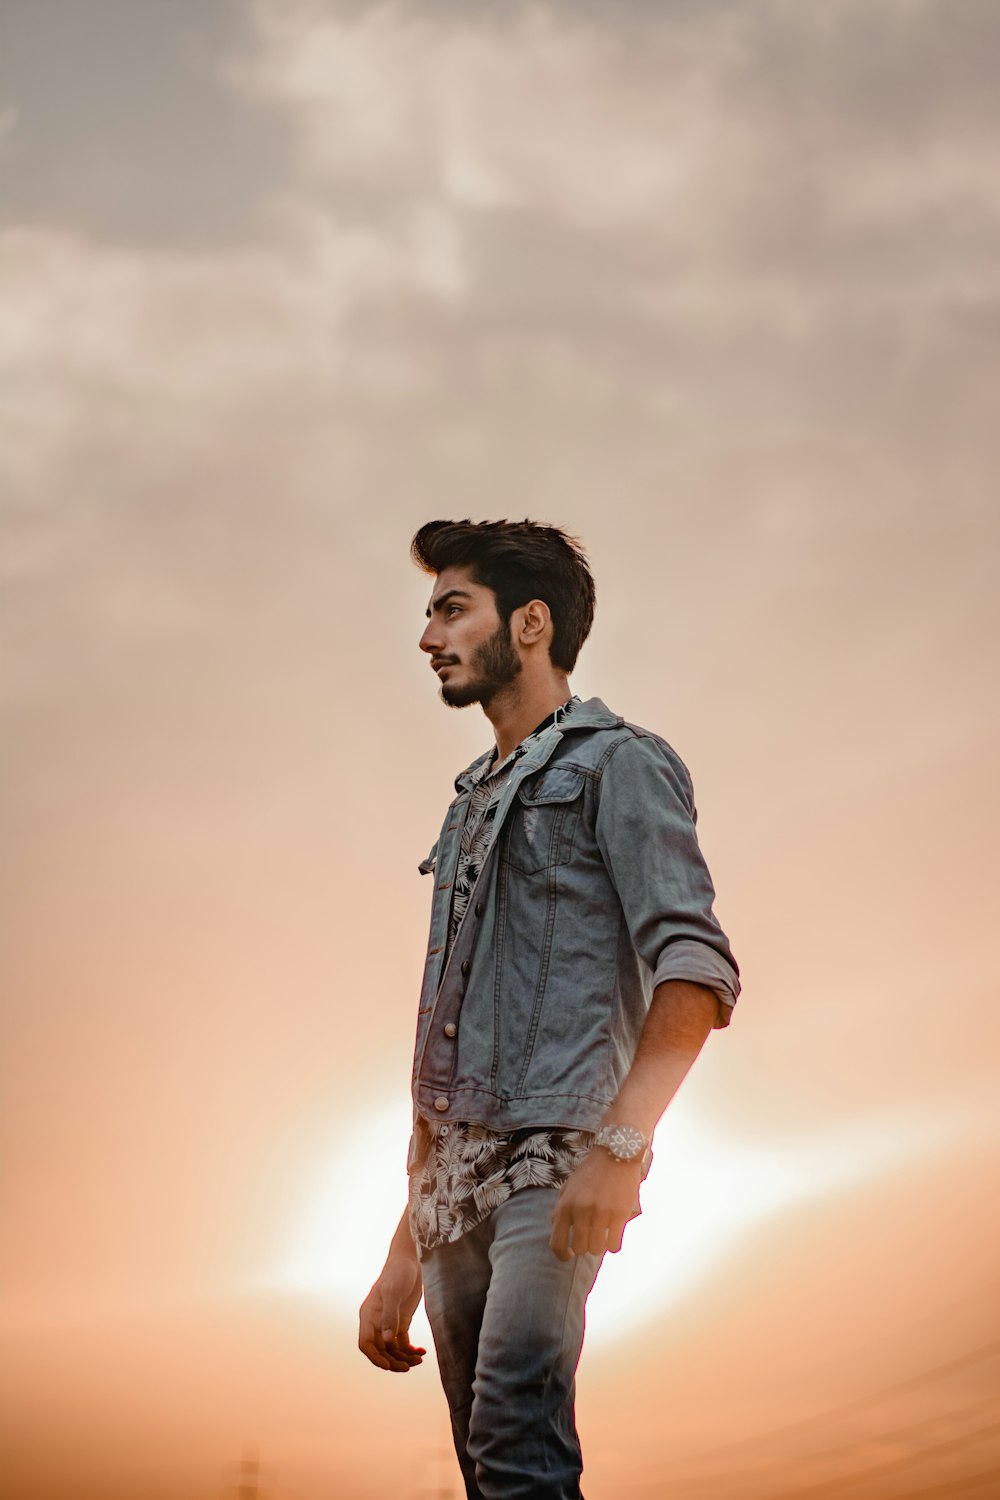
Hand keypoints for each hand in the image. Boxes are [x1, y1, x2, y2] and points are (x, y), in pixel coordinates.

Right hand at [358, 1254, 426, 1372]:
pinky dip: (410, 1350)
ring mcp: (389, 1323)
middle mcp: (377, 1322)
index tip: (388, 1365)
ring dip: (403, 1357)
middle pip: (380, 1350)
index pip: (366, 1343)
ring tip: (418, 1360)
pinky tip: (421, 1352)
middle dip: (392, 1361)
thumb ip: (390, 1316)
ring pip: (392, 1349)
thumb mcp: (393, 1292)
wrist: (410, 1260)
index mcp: (369, 1316)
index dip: (374, 1357)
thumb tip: (388, 1341)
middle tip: (407, 1367)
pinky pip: (403, 1343)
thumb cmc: (398, 1272)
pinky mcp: (401, 1322)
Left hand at [550, 1150, 641, 1261]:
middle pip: (580, 1248)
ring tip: (602, 1235)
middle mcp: (581, 1211)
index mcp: (565, 1205)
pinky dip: (613, 1245)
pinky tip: (614, 1236)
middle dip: (585, 1246)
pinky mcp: (619, 1214)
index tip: (569, 1256)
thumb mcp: (569, 1187)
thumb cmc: (591, 1172)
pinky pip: (614, 1245)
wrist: (616, 1154)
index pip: (557, 1243)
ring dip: (599, 1246)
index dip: (562, 1255)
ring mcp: (601, 1213)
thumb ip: (560, 1208)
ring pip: (597, 1249)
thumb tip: (555, 1228)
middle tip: (591, 1237)